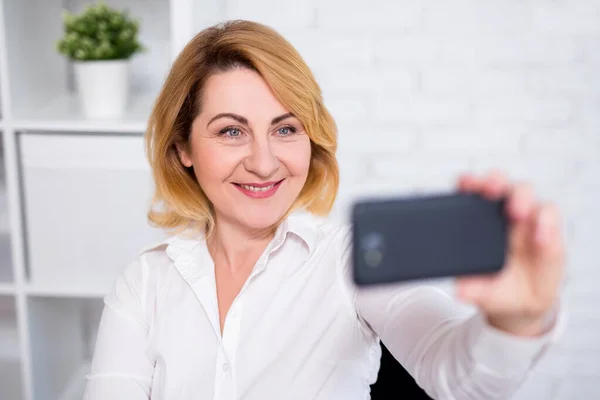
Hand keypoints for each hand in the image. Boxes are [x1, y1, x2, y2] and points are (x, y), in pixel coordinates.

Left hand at [455, 170, 565, 336]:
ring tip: (516, 213)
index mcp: (476, 220)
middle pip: (498, 182)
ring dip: (520, 197)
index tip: (464, 184)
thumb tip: (460, 291)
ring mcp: (525, 217)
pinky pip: (549, 214)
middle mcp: (500, 212)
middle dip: (493, 180)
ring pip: (524, 191)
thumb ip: (471, 288)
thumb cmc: (496, 286)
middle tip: (490, 191)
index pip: (470, 191)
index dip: (467, 182)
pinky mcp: (548, 227)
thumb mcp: (481, 291)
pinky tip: (539, 239)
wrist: (523, 303)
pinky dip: (545, 222)